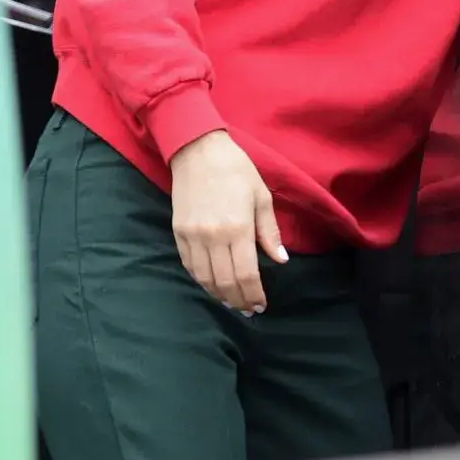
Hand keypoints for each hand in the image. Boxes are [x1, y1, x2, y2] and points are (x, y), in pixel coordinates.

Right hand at [169, 130, 287, 312]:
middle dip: (238, 300)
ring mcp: (193, 236)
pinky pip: (189, 265)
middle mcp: (213, 237)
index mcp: (238, 228)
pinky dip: (201, 280)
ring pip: (204, 278)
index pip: (246, 274)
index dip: (254, 294)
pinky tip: (212, 284)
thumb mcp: (261, 196)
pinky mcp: (178, 232)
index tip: (260, 305)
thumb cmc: (236, 169)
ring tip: (231, 301)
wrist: (198, 150)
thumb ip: (269, 231)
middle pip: (225, 282)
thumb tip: (280, 260)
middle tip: (248, 309)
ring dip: (219, 295)